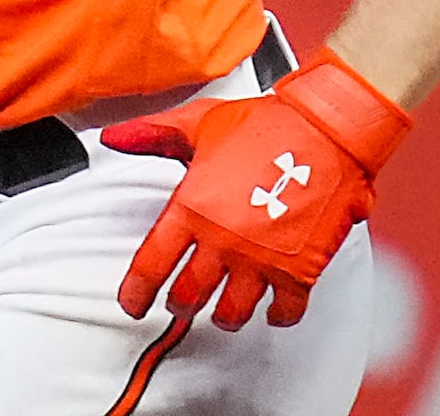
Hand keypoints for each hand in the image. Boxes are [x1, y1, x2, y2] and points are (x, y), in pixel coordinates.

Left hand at [100, 47, 410, 330]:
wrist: (325, 128)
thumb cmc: (265, 123)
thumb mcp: (198, 123)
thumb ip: (152, 134)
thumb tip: (114, 139)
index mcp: (193, 206)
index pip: (151, 264)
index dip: (136, 291)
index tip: (132, 302)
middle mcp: (223, 239)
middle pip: (188, 296)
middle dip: (178, 304)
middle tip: (178, 301)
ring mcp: (261, 259)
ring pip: (231, 312)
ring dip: (223, 315)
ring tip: (221, 309)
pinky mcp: (299, 270)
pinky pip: (283, 312)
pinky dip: (275, 315)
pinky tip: (271, 307)